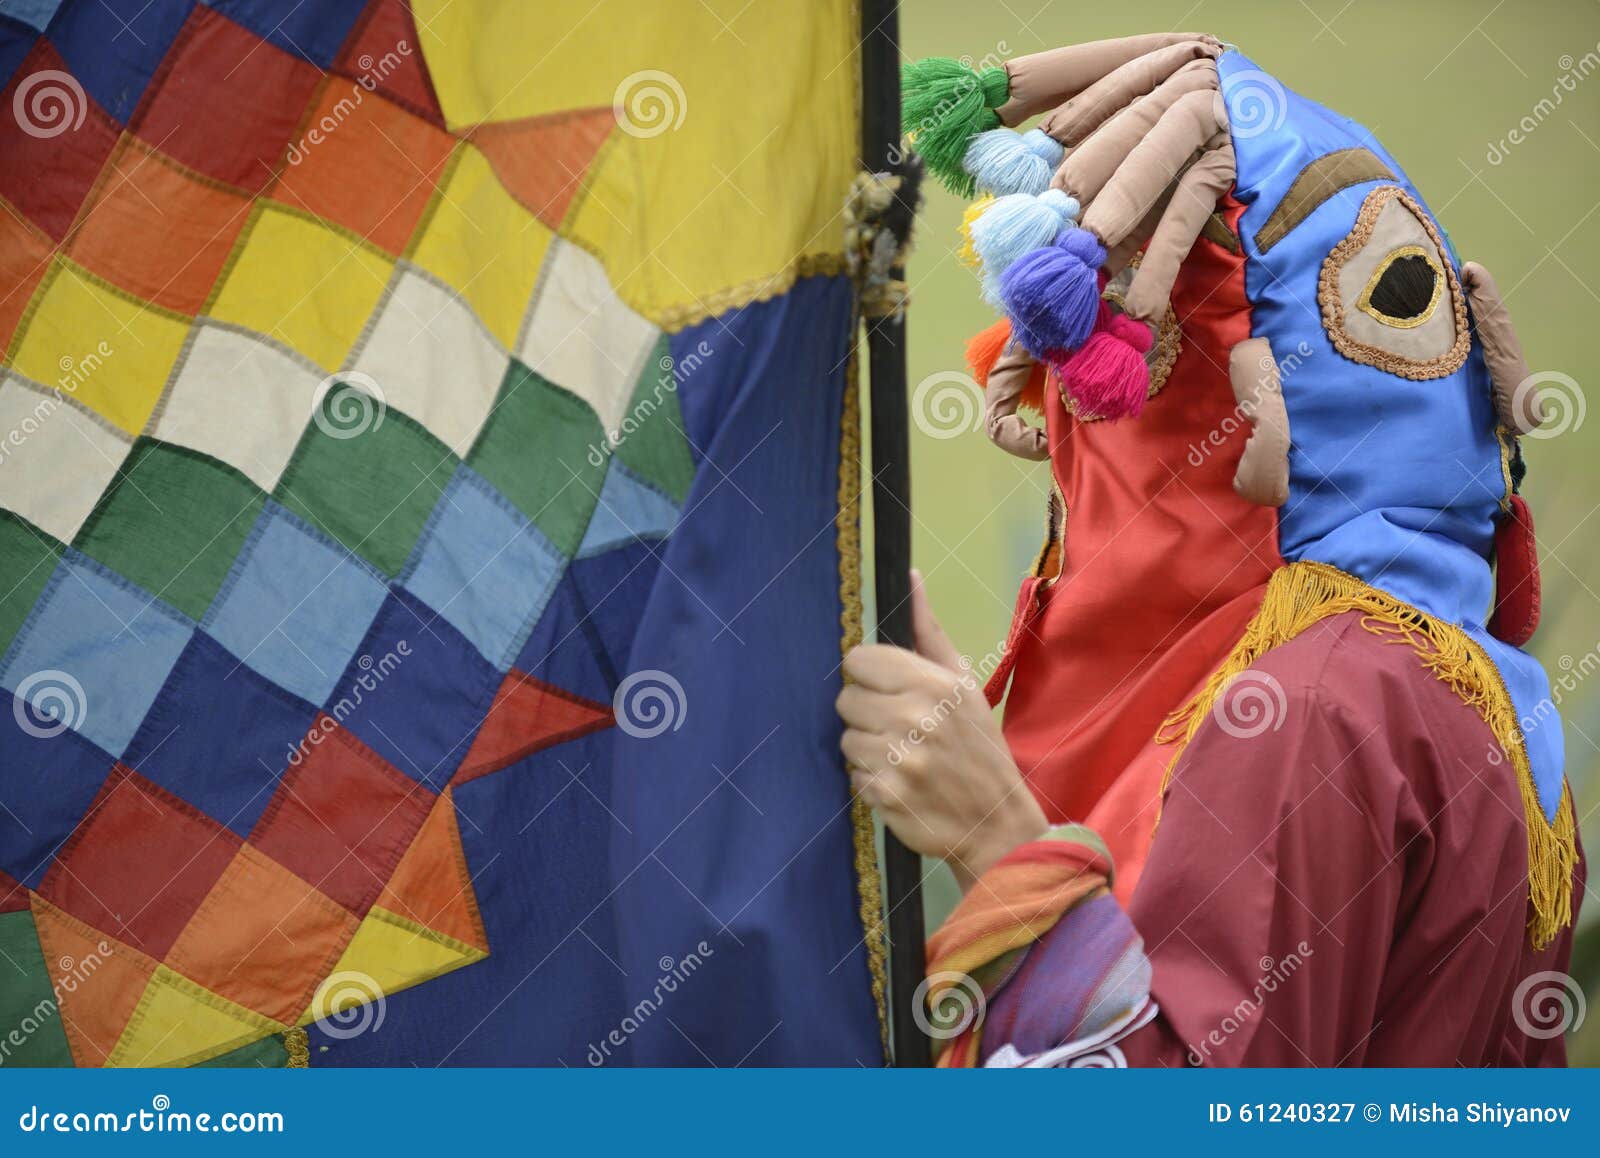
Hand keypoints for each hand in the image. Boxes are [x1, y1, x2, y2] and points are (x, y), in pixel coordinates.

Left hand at [838, 571, 1046, 890]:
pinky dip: (872, 781)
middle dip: (868, 715)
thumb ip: (928, 632)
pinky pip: (853, 775)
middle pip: (846, 700)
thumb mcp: (962, 683)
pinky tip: (902, 782)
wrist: (997, 821)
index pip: (858, 660)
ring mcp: (898, 757)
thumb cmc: (977, 746)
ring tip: (903, 758)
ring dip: (869, 750)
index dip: (870, 677)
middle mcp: (914, 716)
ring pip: (846, 739)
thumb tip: (910, 578)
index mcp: (931, 682)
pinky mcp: (886, 794)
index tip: (890, 692)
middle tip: (901, 730)